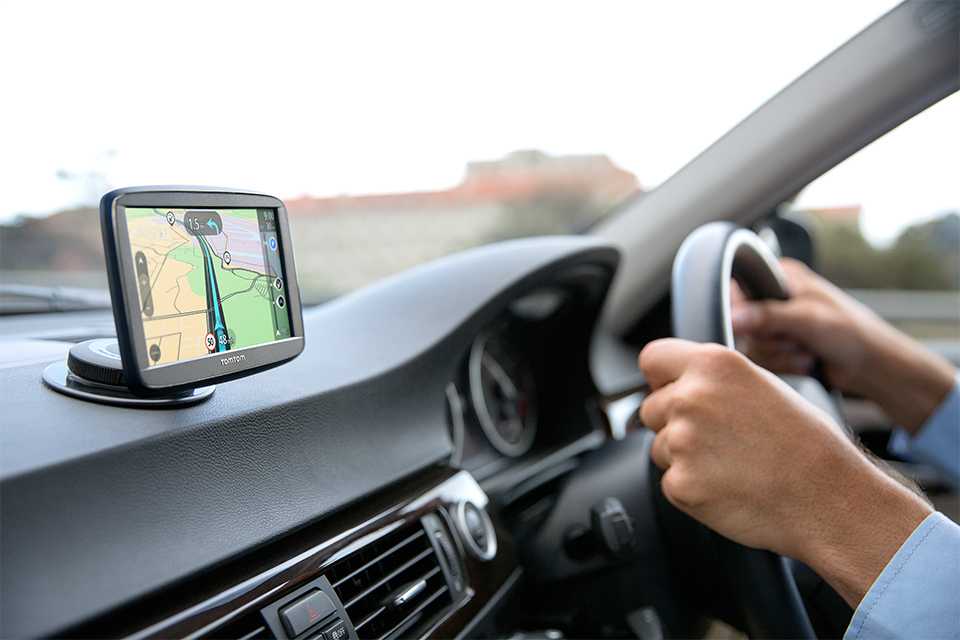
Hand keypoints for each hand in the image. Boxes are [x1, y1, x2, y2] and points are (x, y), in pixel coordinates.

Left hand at [638, 338, 931, 605]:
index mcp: (713, 364)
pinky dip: (693, 488)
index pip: (652, 359)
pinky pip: (671, 482)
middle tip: (719, 438)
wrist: (830, 499)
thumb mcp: (763, 384)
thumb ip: (714, 379)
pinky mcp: (680, 483)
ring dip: (684, 457)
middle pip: (651, 408)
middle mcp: (691, 397)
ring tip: (733, 464)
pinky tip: (729, 486)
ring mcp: (682, 442)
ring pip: (660, 447)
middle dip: (674, 422)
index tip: (669, 389)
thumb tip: (679, 382)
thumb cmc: (807, 444)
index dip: (661, 378)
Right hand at [732, 258, 954, 432]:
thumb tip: (732, 318)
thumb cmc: (852, 332)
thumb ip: (768, 316)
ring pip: (752, 346)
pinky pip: (762, 362)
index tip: (763, 326)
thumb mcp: (808, 318)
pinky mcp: (778, 349)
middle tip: (798, 339)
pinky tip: (806, 361)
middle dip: (773, 339)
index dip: (745, 312)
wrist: (873, 366)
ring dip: (781, 356)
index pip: (739, 290)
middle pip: (743, 324)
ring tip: (807, 351)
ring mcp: (776, 325)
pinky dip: (785, 366)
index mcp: (781, 277)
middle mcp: (774, 299)